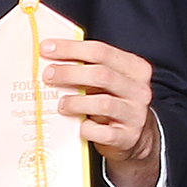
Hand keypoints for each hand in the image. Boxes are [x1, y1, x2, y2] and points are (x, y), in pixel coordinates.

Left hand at [43, 39, 161, 186]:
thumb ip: (87, 67)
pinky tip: (79, 126)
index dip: (71, 48)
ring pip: (103, 103)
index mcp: (135, 68)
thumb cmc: (113, 101)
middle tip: (48, 75)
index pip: (100, 51)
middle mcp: (139, 90)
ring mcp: (135, 115)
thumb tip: (51, 57)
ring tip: (61, 104)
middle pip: (101, 74)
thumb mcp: (107, 81)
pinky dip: (87, 129)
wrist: (132, 136)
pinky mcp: (128, 137)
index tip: (46, 48)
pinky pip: (103, 132)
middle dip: (69, 73)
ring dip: (76, 102)